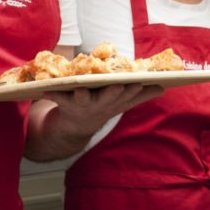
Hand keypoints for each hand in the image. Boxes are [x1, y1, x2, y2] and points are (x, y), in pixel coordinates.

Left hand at [42, 83, 163, 140]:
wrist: (75, 128)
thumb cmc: (103, 105)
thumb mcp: (123, 102)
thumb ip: (142, 94)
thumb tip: (163, 87)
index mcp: (115, 101)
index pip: (128, 94)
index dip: (134, 89)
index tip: (140, 81)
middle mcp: (100, 104)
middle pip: (108, 98)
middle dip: (112, 92)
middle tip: (118, 85)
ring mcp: (83, 105)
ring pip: (84, 99)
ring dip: (82, 95)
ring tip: (81, 90)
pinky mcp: (65, 104)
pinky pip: (58, 98)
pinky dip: (52, 94)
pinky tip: (46, 90)